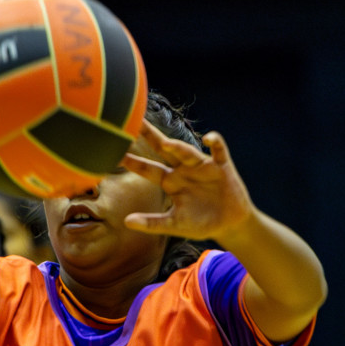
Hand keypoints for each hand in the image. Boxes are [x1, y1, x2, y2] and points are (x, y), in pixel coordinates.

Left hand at [119, 121, 258, 242]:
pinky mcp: (222, 166)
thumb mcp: (173, 225)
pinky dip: (215, 142)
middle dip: (150, 136)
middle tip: (135, 121)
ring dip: (178, 147)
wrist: (229, 224)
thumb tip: (126, 221)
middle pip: (163, 149)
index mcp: (169, 181)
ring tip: (165, 143)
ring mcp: (202, 166)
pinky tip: (208, 138)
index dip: (132, 161)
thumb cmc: (200, 223)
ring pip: (187, 151)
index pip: (147, 169)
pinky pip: (219, 150)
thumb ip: (151, 223)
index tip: (115, 152)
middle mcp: (183, 169)